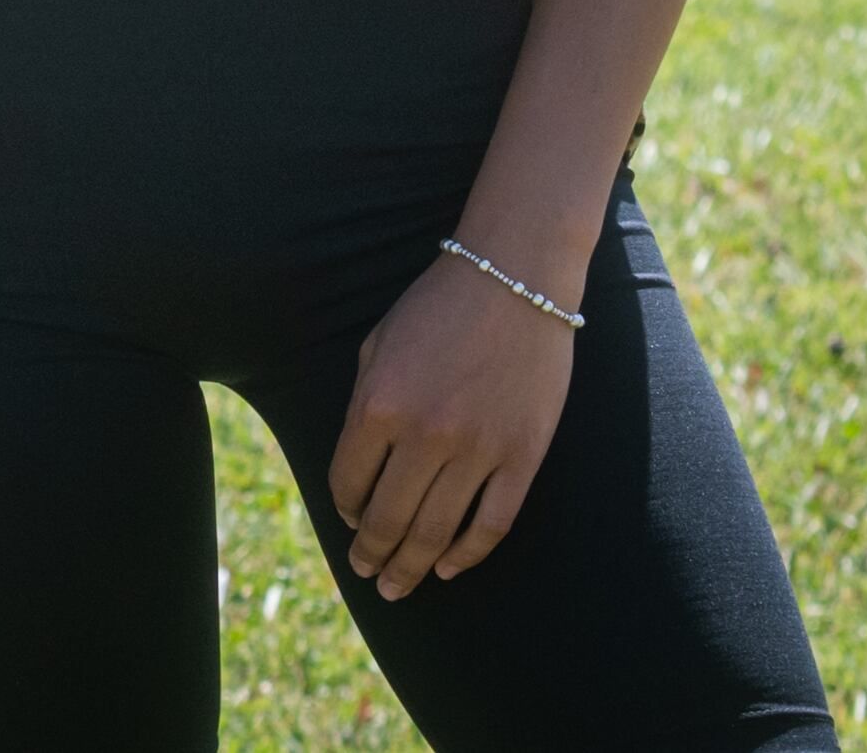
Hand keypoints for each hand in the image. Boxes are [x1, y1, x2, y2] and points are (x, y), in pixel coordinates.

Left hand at [329, 250, 580, 596]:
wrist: (513, 280)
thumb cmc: (435, 309)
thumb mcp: (377, 347)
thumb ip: (363, 408)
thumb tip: (355, 474)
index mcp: (379, 404)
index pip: (348, 481)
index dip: (344, 510)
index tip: (347, 522)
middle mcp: (424, 435)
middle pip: (388, 518)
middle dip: (371, 554)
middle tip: (365, 575)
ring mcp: (477, 450)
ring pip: (436, 532)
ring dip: (410, 566)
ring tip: (396, 586)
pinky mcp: (522, 457)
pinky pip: (491, 524)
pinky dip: (466, 554)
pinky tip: (447, 568)